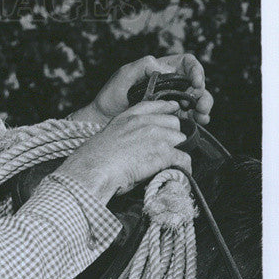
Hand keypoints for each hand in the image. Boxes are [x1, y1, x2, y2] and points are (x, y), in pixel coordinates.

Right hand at [58, 99, 191, 202]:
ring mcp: (156, 136)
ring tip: (171, 164)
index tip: (173, 109)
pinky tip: (180, 173)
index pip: (154, 105)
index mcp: (128, 118)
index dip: (166, 107)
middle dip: (172, 136)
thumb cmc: (94, 160)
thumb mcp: (107, 138)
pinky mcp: (164, 153)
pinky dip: (184, 167)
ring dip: (177, 152)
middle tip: (166, 151)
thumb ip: (123, 134)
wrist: (94, 170)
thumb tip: (133, 145)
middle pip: (173, 123)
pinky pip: (184, 158)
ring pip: (181, 140)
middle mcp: (144, 123)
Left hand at [75, 53, 213, 126]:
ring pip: (196, 101)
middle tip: (202, 104)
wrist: (103, 119)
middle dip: (203, 93)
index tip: (195, 82)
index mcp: (163, 70)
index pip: (187, 64)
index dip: (195, 71)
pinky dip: (197, 119)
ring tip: (203, 115)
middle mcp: (171, 85)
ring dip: (203, 107)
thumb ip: (145, 66)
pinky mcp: (169, 118)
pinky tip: (199, 122)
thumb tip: (168, 69)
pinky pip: (188, 117)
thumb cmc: (112, 94)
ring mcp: (172, 102)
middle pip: (196, 85)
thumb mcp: (125, 74)